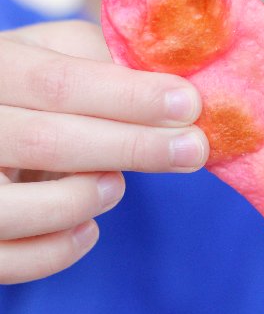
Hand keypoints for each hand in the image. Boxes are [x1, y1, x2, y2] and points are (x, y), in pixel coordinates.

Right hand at [0, 20, 208, 283]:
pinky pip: (8, 259)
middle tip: (194, 149)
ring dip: (85, 198)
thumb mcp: (59, 53)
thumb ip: (105, 64)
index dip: (129, 97)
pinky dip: (57, 250)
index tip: (189, 104)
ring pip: (15, 207)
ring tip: (117, 184)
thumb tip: (175, 96)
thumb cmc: (34, 84)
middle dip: (132, 147)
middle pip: (47, 142)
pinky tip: (88, 228)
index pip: (58, 83)